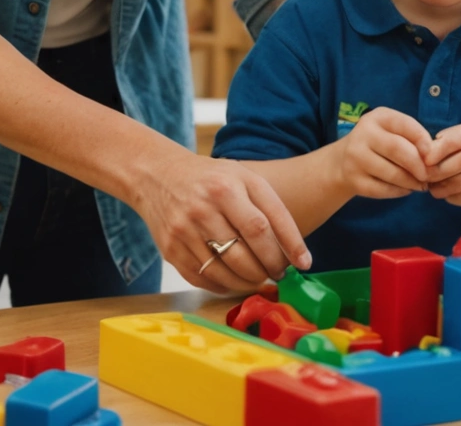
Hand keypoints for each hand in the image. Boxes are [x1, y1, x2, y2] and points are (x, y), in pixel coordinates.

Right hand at [130, 149, 312, 294]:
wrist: (157, 175)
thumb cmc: (211, 178)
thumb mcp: (244, 177)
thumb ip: (272, 209)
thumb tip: (297, 255)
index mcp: (225, 187)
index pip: (261, 226)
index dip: (286, 249)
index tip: (303, 264)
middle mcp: (202, 209)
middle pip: (244, 254)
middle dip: (268, 269)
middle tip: (278, 272)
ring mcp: (183, 232)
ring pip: (224, 272)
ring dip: (249, 282)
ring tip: (259, 277)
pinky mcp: (170, 250)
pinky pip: (203, 279)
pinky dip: (225, 286)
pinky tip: (235, 280)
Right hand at [335, 108, 432, 199]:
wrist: (342, 161)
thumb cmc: (378, 143)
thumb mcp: (391, 131)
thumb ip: (410, 138)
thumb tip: (431, 159)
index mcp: (377, 117)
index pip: (404, 124)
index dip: (422, 139)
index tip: (432, 154)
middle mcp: (363, 134)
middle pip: (397, 149)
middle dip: (418, 164)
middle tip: (428, 175)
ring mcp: (355, 158)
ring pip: (392, 173)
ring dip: (412, 182)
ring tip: (421, 184)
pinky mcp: (354, 180)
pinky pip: (383, 189)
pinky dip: (399, 192)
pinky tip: (406, 190)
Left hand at [423, 122, 460, 206]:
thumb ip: (448, 141)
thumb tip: (422, 154)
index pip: (451, 141)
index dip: (434, 153)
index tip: (422, 163)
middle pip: (456, 165)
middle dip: (436, 175)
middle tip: (424, 181)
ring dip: (446, 189)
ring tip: (434, 192)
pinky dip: (459, 199)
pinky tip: (450, 198)